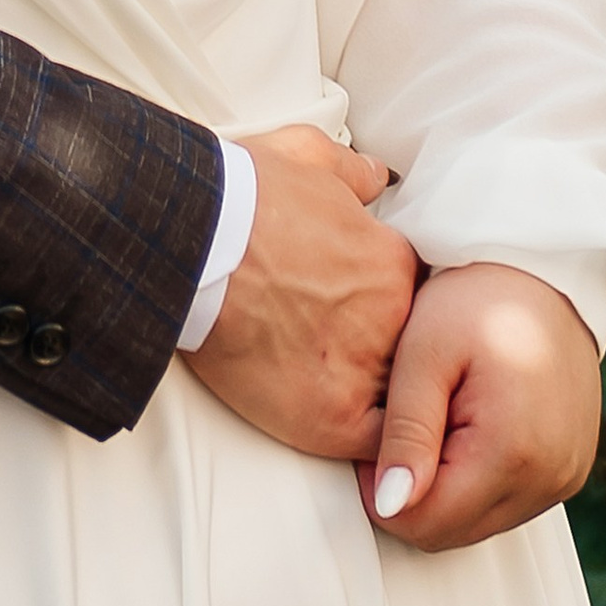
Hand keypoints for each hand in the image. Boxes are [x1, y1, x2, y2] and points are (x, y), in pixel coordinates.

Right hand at [184, 123, 421, 457]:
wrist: (193, 235)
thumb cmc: (242, 192)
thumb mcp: (304, 154)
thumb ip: (352, 170)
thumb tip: (378, 176)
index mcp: (391, 263)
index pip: (412, 298)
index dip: (386, 308)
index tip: (357, 312)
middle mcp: (392, 318)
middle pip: (407, 350)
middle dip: (383, 353)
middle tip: (344, 355)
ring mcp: (366, 369)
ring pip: (394, 399)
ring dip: (379, 400)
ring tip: (348, 405)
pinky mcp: (332, 418)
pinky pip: (376, 445)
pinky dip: (376, 451)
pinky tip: (362, 448)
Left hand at [361, 261, 599, 549]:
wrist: (545, 269)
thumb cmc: (479, 295)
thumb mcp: (425, 352)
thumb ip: (405, 431)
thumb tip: (389, 506)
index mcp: (513, 453)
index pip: (427, 522)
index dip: (381, 492)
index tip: (371, 436)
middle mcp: (551, 480)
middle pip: (452, 532)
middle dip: (412, 492)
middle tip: (397, 422)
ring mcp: (565, 480)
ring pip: (477, 522)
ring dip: (444, 485)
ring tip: (434, 414)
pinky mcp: (569, 471)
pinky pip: (506, 502)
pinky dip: (474, 477)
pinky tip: (463, 423)